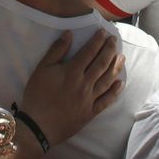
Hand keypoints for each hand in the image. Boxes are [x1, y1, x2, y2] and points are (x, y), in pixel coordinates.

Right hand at [19, 31, 123, 146]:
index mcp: (72, 72)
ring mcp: (89, 99)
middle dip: (109, 50)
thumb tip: (69, 34)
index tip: (104, 32)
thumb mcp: (42, 69)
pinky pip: (106, 100)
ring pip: (107, 80)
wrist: (38, 126)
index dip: (97, 41)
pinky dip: (114, 92)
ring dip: (115, 67)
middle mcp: (84, 83)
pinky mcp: (90, 112)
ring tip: (122, 57)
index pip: (89, 52)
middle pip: (101, 63)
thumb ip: (56, 51)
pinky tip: (120, 84)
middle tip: (114, 40)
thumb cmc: (37, 95)